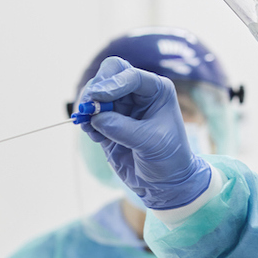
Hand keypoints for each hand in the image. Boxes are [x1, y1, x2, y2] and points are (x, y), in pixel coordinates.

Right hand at [78, 57, 211, 209]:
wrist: (165, 183)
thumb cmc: (169, 158)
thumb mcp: (151, 142)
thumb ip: (122, 128)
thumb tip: (96, 118)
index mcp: (156, 90)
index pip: (130, 75)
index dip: (112, 83)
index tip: (98, 97)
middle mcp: (138, 94)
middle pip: (109, 74)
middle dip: (96, 88)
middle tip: (87, 106)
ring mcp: (121, 107)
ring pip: (96, 94)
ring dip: (89, 107)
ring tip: (89, 126)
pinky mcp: (108, 123)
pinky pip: (91, 115)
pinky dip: (88, 123)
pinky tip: (96, 137)